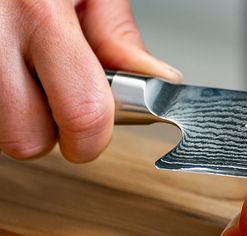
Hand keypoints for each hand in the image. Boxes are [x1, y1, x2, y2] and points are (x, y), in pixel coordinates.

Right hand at [0, 0, 180, 161]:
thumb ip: (117, 35)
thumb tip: (157, 80)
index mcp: (40, 12)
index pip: (82, 113)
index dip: (93, 137)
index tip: (95, 134)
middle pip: (24, 137)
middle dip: (49, 131)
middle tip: (59, 101)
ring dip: (17, 115)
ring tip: (29, 73)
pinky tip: (9, 68)